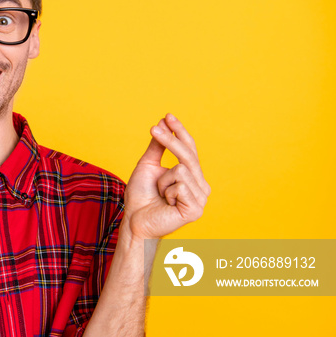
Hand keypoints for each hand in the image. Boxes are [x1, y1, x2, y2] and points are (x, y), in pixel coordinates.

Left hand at [123, 113, 210, 240]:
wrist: (134, 221)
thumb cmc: (141, 196)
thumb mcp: (147, 166)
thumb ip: (157, 147)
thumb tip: (162, 123)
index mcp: (193, 176)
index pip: (190, 149)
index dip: (180, 132)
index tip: (168, 115)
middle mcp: (201, 186)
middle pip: (188, 155)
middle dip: (170, 140)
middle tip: (154, 129)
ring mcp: (201, 198)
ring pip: (181, 169)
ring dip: (162, 180)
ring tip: (160, 194)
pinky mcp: (196, 209)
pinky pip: (180, 185)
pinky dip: (166, 191)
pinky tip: (166, 203)